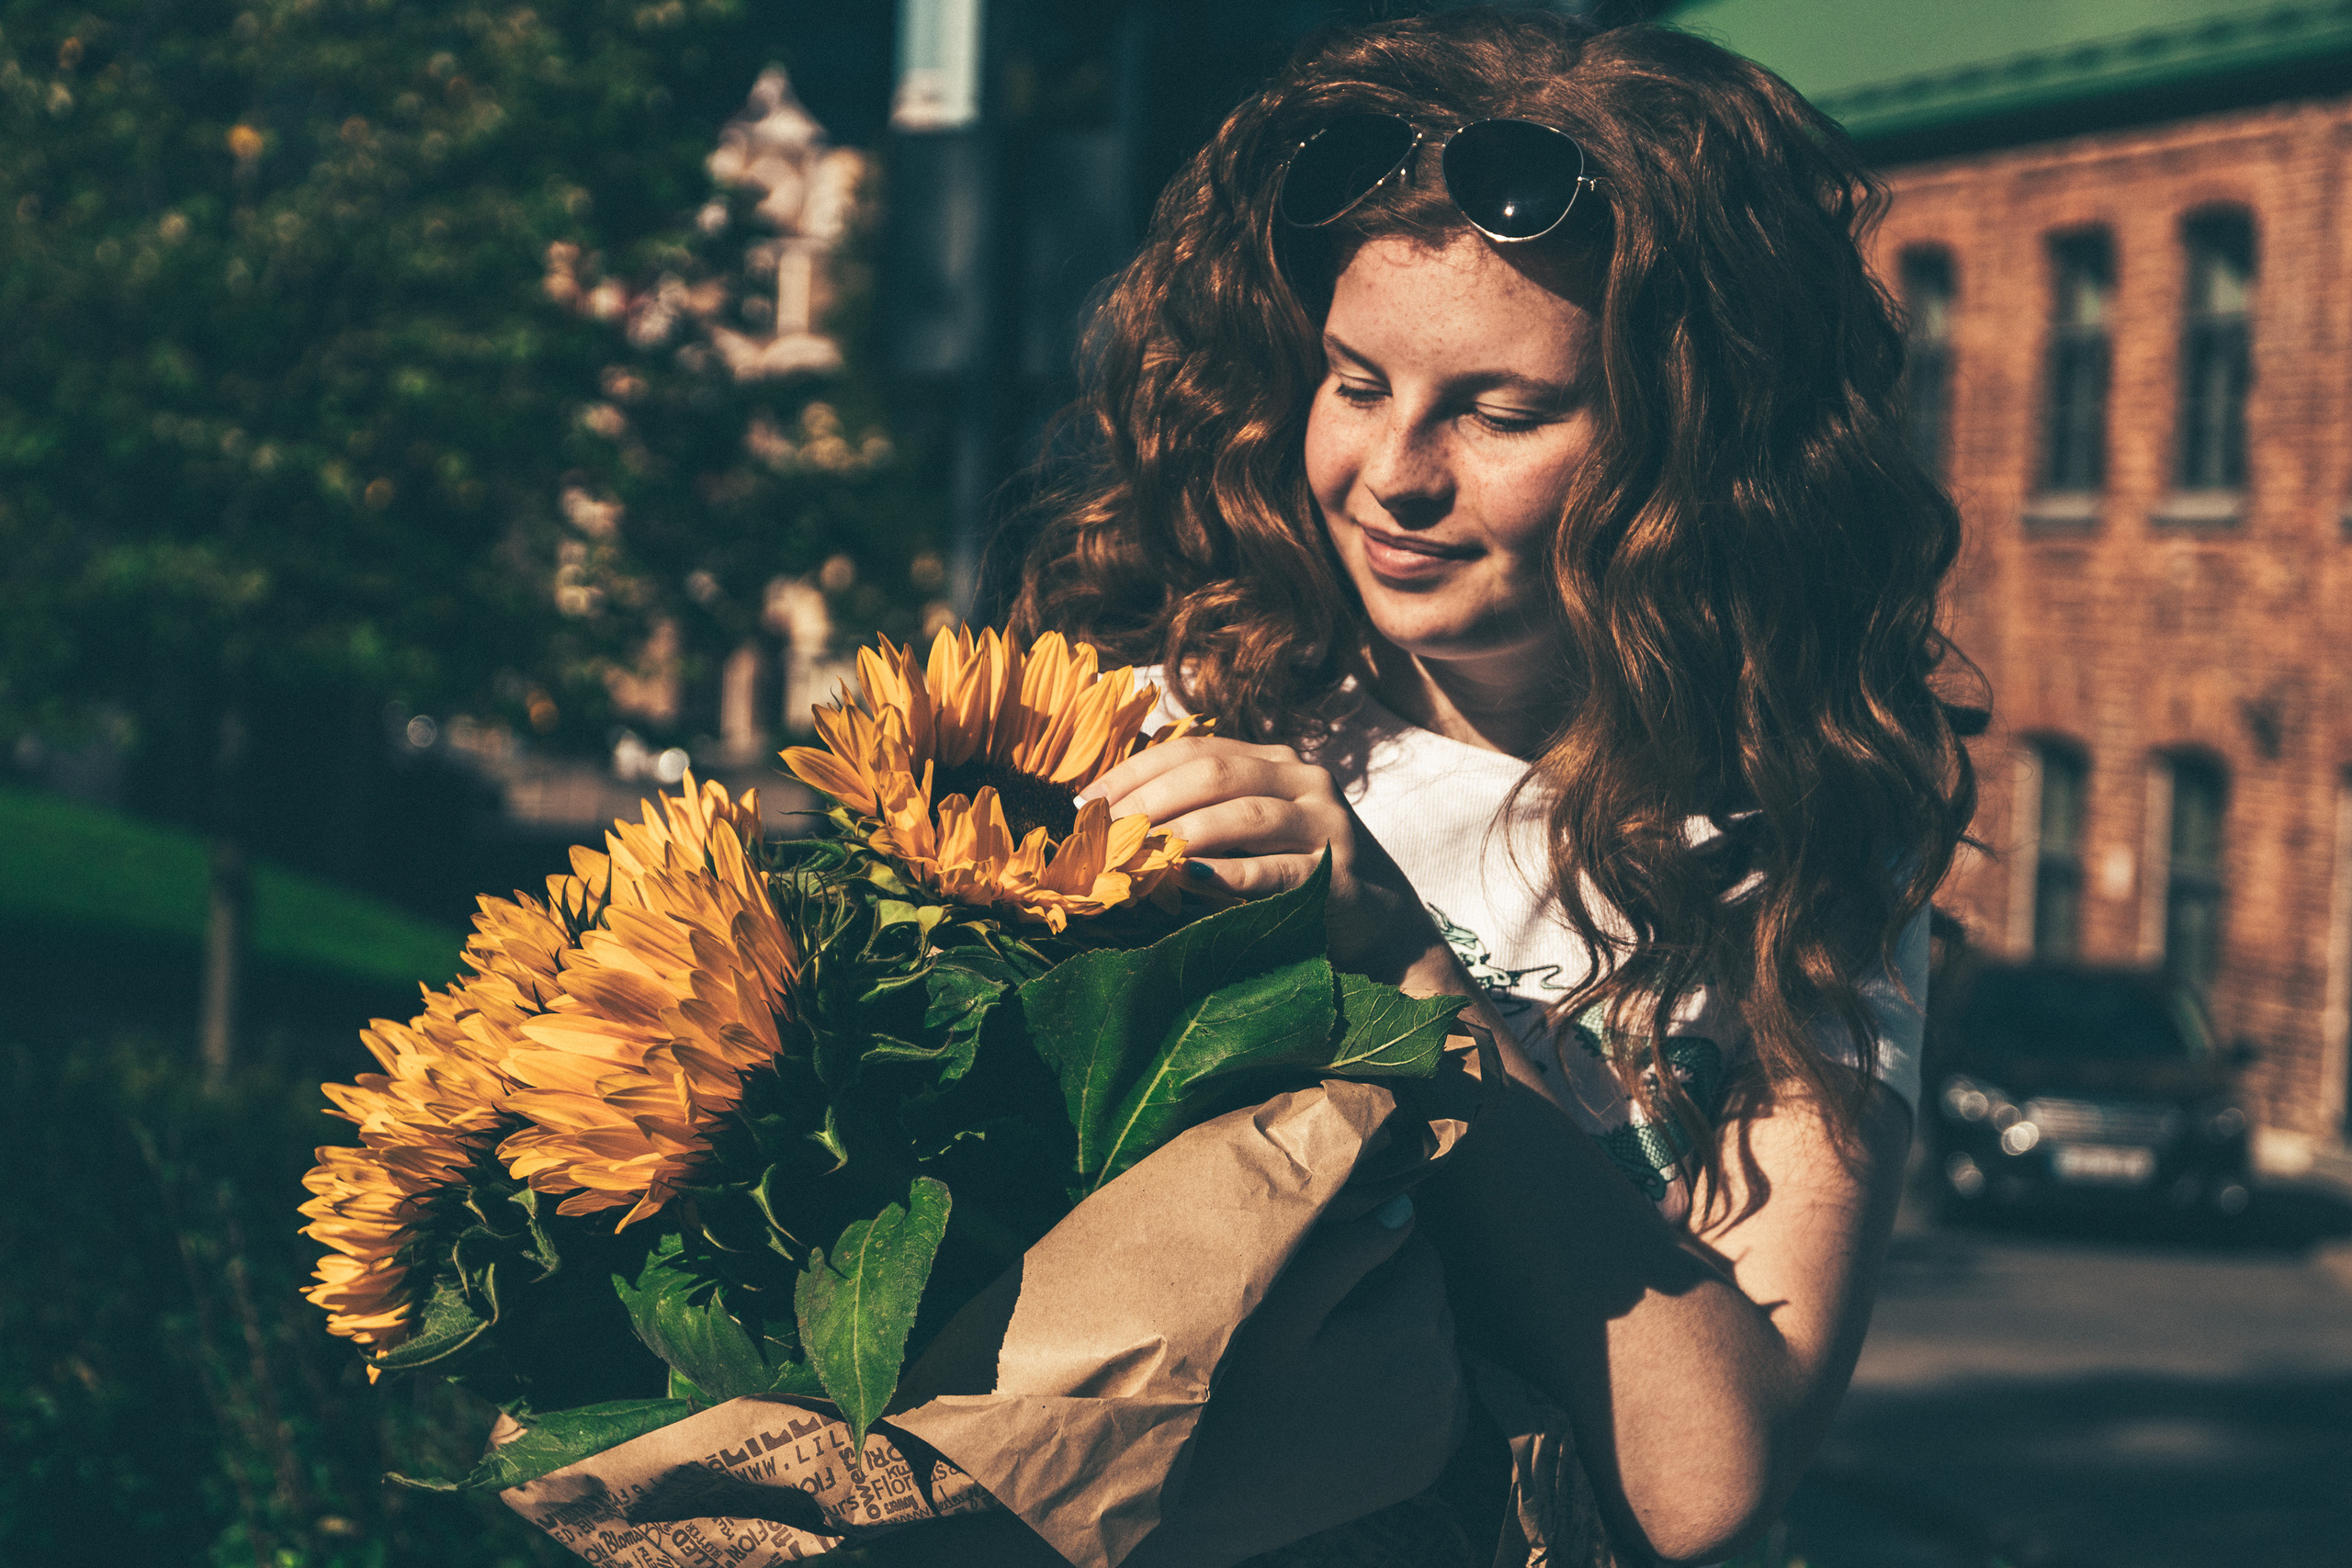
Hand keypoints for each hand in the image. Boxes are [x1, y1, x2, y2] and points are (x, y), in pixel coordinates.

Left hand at [1080, 736, 1440, 982]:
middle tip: (1107, 828)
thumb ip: (1201, 815)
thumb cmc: (1296, 873)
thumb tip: (1114, 820)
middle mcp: (1304, 781)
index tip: (1088, 799)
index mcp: (1275, 762)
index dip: (1138, 769)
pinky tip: (1189, 880)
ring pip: (1245, 815)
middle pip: (1216, 773)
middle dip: (1152, 798)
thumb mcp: (1250, 834)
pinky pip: (1275, 870)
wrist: (1379, 924)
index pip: (1196, 748)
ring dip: (1184, 833)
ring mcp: (1325, 824)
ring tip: (1139, 852)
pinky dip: (1228, 875)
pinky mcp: (1338, 873)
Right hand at [1123, 1197, 1464, 1567]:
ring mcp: (1440, 1429)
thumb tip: (1406, 1211)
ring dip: (1406, 1337)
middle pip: (1433, 1302)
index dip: (1380, 1250)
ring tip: (1341, 1352)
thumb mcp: (1283, 1311)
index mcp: (1412, 1332)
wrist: (1227, 1498)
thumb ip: (1348, 1253)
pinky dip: (1415, 1385)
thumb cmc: (1244, 1394)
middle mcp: (1443, 1380)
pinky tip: (1362, 1390)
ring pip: (1439, 1349)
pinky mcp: (1430, 1463)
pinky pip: (1441, 1400)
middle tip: (1330, 1312)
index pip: (1422, 1257)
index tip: (1336, 1269)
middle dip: (1393, 1293)